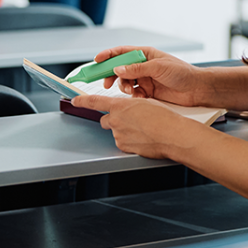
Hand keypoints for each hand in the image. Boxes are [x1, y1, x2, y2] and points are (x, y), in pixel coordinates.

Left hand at [70, 93, 185, 157]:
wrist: (172, 134)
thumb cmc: (164, 117)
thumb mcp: (146, 102)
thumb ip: (132, 106)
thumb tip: (130, 110)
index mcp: (120, 105)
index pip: (95, 102)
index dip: (82, 101)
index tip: (75, 100)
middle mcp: (116, 120)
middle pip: (106, 120)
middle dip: (113, 120)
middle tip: (129, 121)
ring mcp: (118, 134)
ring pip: (116, 132)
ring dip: (125, 131)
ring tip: (143, 131)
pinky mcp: (123, 147)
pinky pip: (123, 143)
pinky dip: (130, 141)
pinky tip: (143, 139)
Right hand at [92, 46, 212, 106]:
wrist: (196, 89)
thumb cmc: (182, 73)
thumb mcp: (158, 67)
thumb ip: (137, 69)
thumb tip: (117, 69)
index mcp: (145, 54)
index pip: (122, 52)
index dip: (108, 55)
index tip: (96, 60)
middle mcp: (143, 66)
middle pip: (119, 68)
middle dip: (111, 75)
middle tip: (106, 83)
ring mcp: (145, 79)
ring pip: (125, 82)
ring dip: (123, 87)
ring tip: (128, 91)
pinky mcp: (148, 92)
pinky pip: (133, 94)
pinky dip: (132, 96)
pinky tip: (139, 98)